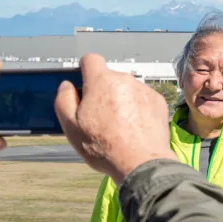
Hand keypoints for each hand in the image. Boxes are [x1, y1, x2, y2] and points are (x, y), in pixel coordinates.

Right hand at [55, 54, 175, 183]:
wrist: (141, 161)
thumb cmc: (105, 146)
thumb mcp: (71, 126)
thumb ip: (64, 100)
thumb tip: (67, 86)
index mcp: (101, 82)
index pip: (91, 60)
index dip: (85, 70)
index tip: (84, 84)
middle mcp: (125, 80)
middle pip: (110, 77)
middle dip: (103, 91)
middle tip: (99, 116)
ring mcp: (144, 90)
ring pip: (127, 89)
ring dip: (121, 100)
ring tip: (119, 125)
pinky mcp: (158, 101)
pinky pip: (143, 98)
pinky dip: (138, 108)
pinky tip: (134, 127)